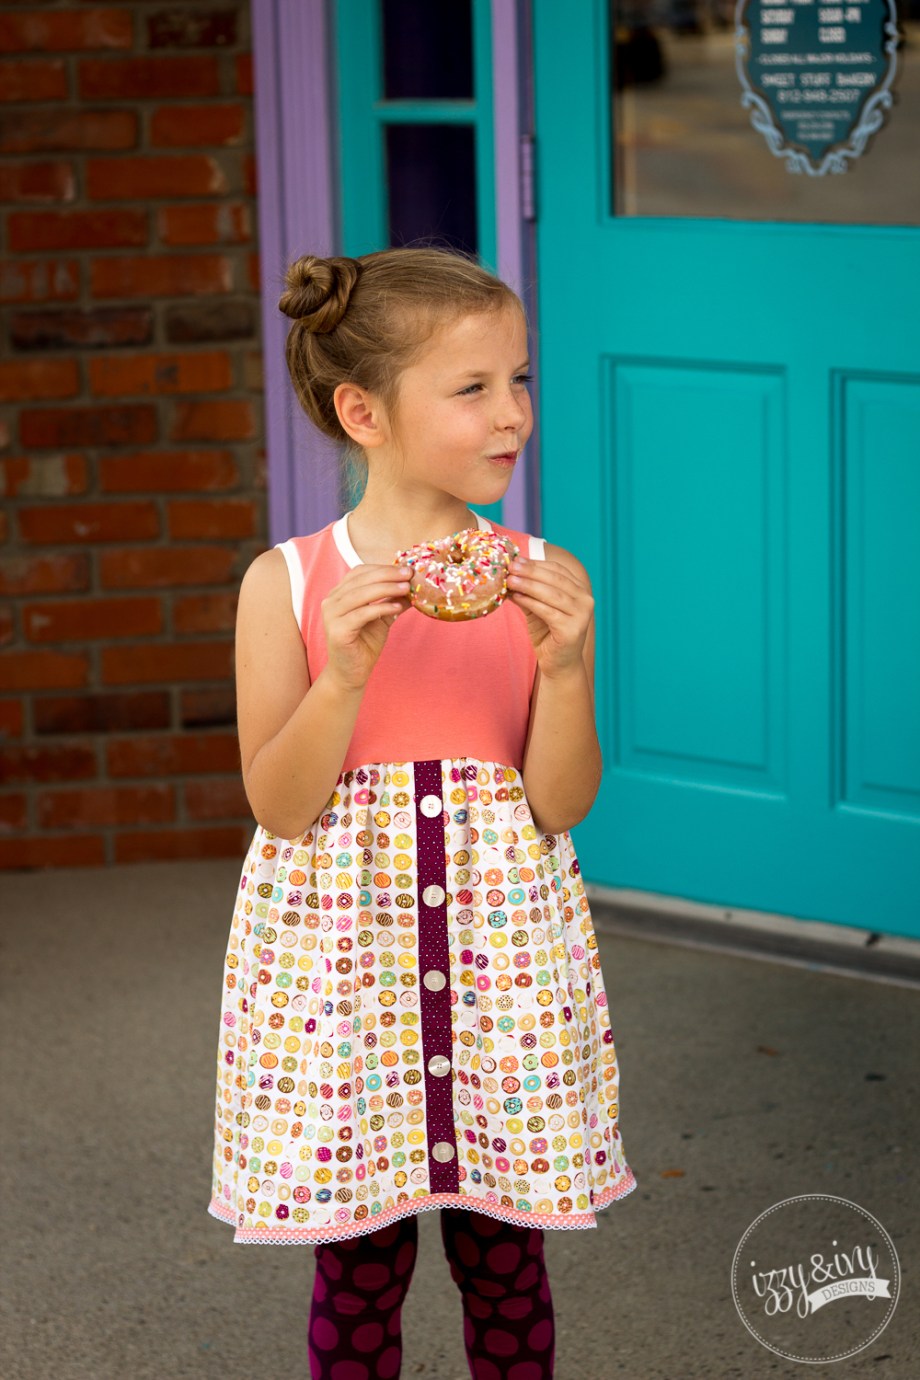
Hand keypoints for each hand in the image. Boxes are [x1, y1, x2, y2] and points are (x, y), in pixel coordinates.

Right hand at [321, 563, 412, 690]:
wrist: (351, 673)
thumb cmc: (364, 645)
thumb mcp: (382, 618)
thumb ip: (393, 601)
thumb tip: (413, 587)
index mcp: (339, 594)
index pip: (360, 572)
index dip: (383, 568)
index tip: (406, 569)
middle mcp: (331, 601)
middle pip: (361, 579)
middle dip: (387, 575)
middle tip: (408, 574)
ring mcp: (331, 615)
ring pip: (360, 594)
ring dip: (386, 588)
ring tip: (406, 588)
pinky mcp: (337, 631)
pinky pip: (361, 614)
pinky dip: (381, 608)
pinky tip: (397, 608)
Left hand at [505, 556, 592, 678]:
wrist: (559, 664)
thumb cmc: (548, 635)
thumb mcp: (536, 609)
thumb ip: (528, 593)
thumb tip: (509, 575)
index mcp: (579, 591)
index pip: (558, 570)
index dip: (536, 564)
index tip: (515, 560)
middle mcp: (585, 600)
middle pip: (555, 579)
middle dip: (531, 571)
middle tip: (511, 567)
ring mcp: (581, 616)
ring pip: (552, 594)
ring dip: (528, 585)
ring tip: (510, 580)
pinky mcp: (572, 630)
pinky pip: (548, 611)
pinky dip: (531, 602)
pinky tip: (516, 597)